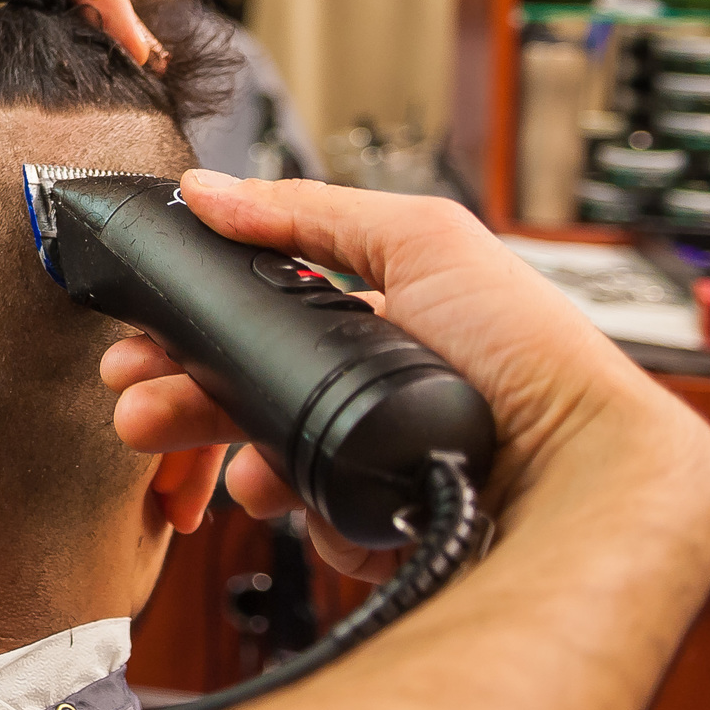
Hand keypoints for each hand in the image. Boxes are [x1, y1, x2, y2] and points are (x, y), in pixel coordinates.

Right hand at [104, 169, 709, 580]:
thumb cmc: (526, 350)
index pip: (257, 318)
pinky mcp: (376, 521)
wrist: (580, 467)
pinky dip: (292, 505)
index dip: (192, 325)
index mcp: (372, 321)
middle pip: (240, 387)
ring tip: (182, 448)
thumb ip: (306, 212)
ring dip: (210, 449)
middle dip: (173, 392)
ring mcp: (367, 458)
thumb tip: (207, 188)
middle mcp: (366, 389)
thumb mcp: (420, 240)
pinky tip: (290, 493)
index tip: (140, 335)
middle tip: (130, 399)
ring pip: (259, 455)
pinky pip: (309, 517)